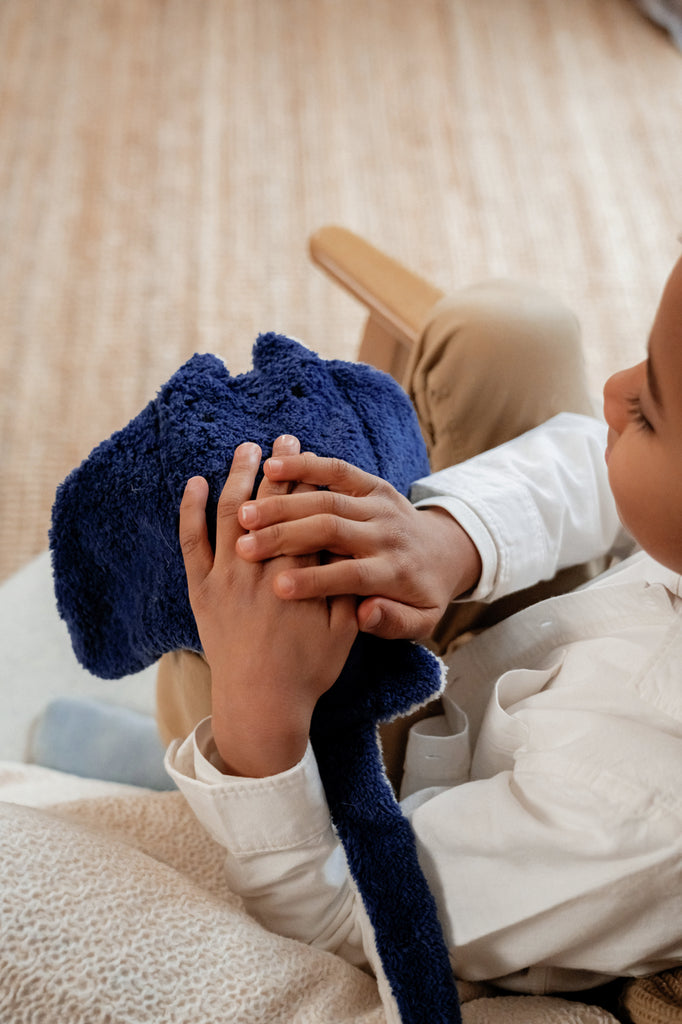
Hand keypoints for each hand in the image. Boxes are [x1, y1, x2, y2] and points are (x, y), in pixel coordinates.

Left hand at [179, 436, 357, 776]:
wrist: (261, 704)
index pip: (303, 513)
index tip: (307, 453)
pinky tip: (196, 483)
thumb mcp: (343, 631)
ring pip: (230, 514)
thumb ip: (348, 589)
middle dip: (276, 467)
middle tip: (282, 437)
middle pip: (267, 504)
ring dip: (238, 477)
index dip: (306, 479)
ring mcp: (226, 578)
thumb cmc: (308, 670)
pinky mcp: (202, 590)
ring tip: (245, 450)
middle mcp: (260, 569)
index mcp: (299, 574)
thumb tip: (353, 549)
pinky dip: (191, 510)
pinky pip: (192, 542)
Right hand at [235, 448, 481, 640]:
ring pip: (328, 498)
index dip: (316, 581)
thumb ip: (394, 622)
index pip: (353, 575)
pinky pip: (338, 470)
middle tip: (245, 546)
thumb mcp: (420, 621)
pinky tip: (271, 468)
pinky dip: (305, 466)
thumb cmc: (421, 596)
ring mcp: (379, 505)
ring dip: (284, 503)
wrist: (445, 553)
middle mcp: (387, 534)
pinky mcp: (372, 484)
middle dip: (287, 536)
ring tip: (245, 512)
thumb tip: (365, 614)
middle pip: (333, 529)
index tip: (277, 588)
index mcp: (395, 571)